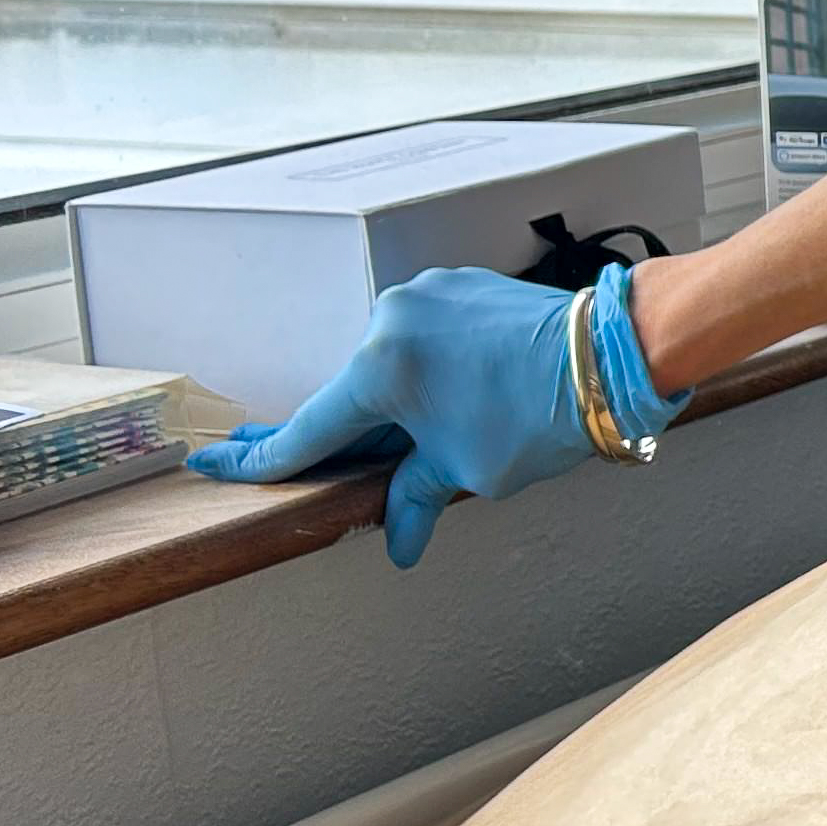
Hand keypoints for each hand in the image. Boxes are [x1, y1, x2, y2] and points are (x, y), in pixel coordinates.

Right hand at [186, 266, 657, 567]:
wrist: (614, 354)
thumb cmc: (541, 415)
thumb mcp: (468, 471)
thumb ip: (415, 497)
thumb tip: (398, 540)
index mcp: (380, 371)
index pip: (308, 432)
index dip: (261, 460)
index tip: (212, 464)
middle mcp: (391, 321)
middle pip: (349, 393)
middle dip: (330, 431)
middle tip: (272, 451)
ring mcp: (426, 295)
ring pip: (391, 362)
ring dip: (393, 399)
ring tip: (409, 436)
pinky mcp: (459, 285)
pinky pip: (426, 336)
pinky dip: (427, 368)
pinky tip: (449, 393)